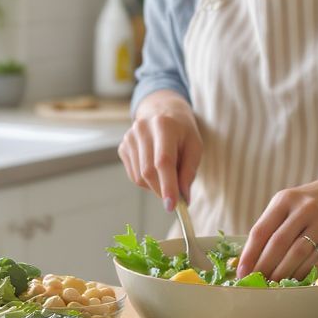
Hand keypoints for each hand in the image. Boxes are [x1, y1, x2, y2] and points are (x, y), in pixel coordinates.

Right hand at [118, 90, 201, 210]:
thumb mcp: (195, 146)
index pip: (163, 161)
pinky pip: (133, 175)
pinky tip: (155, 168)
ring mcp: (129, 137)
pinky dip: (146, 180)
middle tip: (175, 198)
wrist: (162, 111)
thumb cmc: (182, 131)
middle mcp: (142, 129)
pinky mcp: (123, 146)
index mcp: (164, 125)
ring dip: (155, 186)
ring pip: (139, 177)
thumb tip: (183, 198)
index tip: (172, 206)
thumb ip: (189, 172)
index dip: (168, 185)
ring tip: (167, 175)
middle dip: (162, 190)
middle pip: (148, 172)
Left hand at [236, 172, 317, 280]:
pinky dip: (306, 273)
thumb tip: (249, 260)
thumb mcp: (287, 204)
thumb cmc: (308, 204)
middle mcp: (304, 208)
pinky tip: (297, 281)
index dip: (249, 254)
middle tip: (257, 283)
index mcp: (284, 200)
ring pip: (298, 253)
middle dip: (265, 266)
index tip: (241, 272)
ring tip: (274, 285)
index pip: (261, 230)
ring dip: (284, 272)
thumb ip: (270, 225)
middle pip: (278, 243)